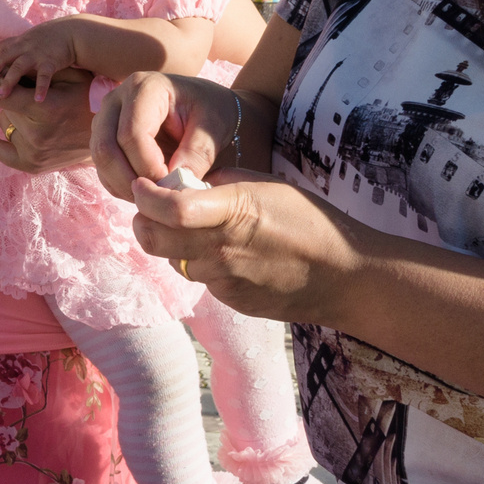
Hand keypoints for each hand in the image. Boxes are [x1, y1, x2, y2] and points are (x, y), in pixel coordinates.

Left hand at [0, 22, 79, 101]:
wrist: (72, 32)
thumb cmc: (48, 38)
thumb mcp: (26, 38)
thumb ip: (8, 45)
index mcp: (18, 42)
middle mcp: (24, 47)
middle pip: (3, 57)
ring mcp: (36, 54)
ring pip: (18, 67)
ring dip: (9, 81)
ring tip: (1, 95)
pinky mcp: (50, 61)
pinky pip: (44, 76)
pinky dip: (41, 88)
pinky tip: (38, 100)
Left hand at [0, 70, 94, 172]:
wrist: (107, 135)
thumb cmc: (88, 97)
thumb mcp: (69, 75)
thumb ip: (36, 70)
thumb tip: (3, 66)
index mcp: (46, 111)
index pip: (0, 96)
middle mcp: (37, 136)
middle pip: (3, 109)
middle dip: (10, 95)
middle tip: (24, 88)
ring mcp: (34, 155)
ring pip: (4, 125)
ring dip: (11, 113)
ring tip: (30, 107)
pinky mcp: (31, 166)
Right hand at [91, 73, 240, 199]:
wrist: (207, 108)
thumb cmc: (213, 112)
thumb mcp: (215, 127)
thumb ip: (198, 153)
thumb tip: (174, 184)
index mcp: (145, 88)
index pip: (131, 134)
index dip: (148, 167)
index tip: (172, 187)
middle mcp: (116, 99)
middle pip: (106, 148)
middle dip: (131, 181)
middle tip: (160, 199)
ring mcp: (105, 118)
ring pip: (100, 161)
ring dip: (124, 186)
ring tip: (156, 197)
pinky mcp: (103, 137)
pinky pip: (102, 169)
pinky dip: (120, 186)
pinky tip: (147, 192)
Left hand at [128, 173, 369, 327]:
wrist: (343, 276)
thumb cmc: (309, 221)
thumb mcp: (265, 185)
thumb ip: (220, 183)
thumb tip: (184, 184)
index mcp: (234, 210)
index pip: (170, 209)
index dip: (145, 197)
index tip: (140, 186)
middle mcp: (223, 248)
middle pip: (154, 240)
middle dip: (143, 222)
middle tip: (148, 209)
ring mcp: (224, 279)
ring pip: (174, 261)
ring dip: (173, 245)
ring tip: (198, 231)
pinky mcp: (229, 300)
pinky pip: (200, 279)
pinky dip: (201, 263)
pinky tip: (228, 254)